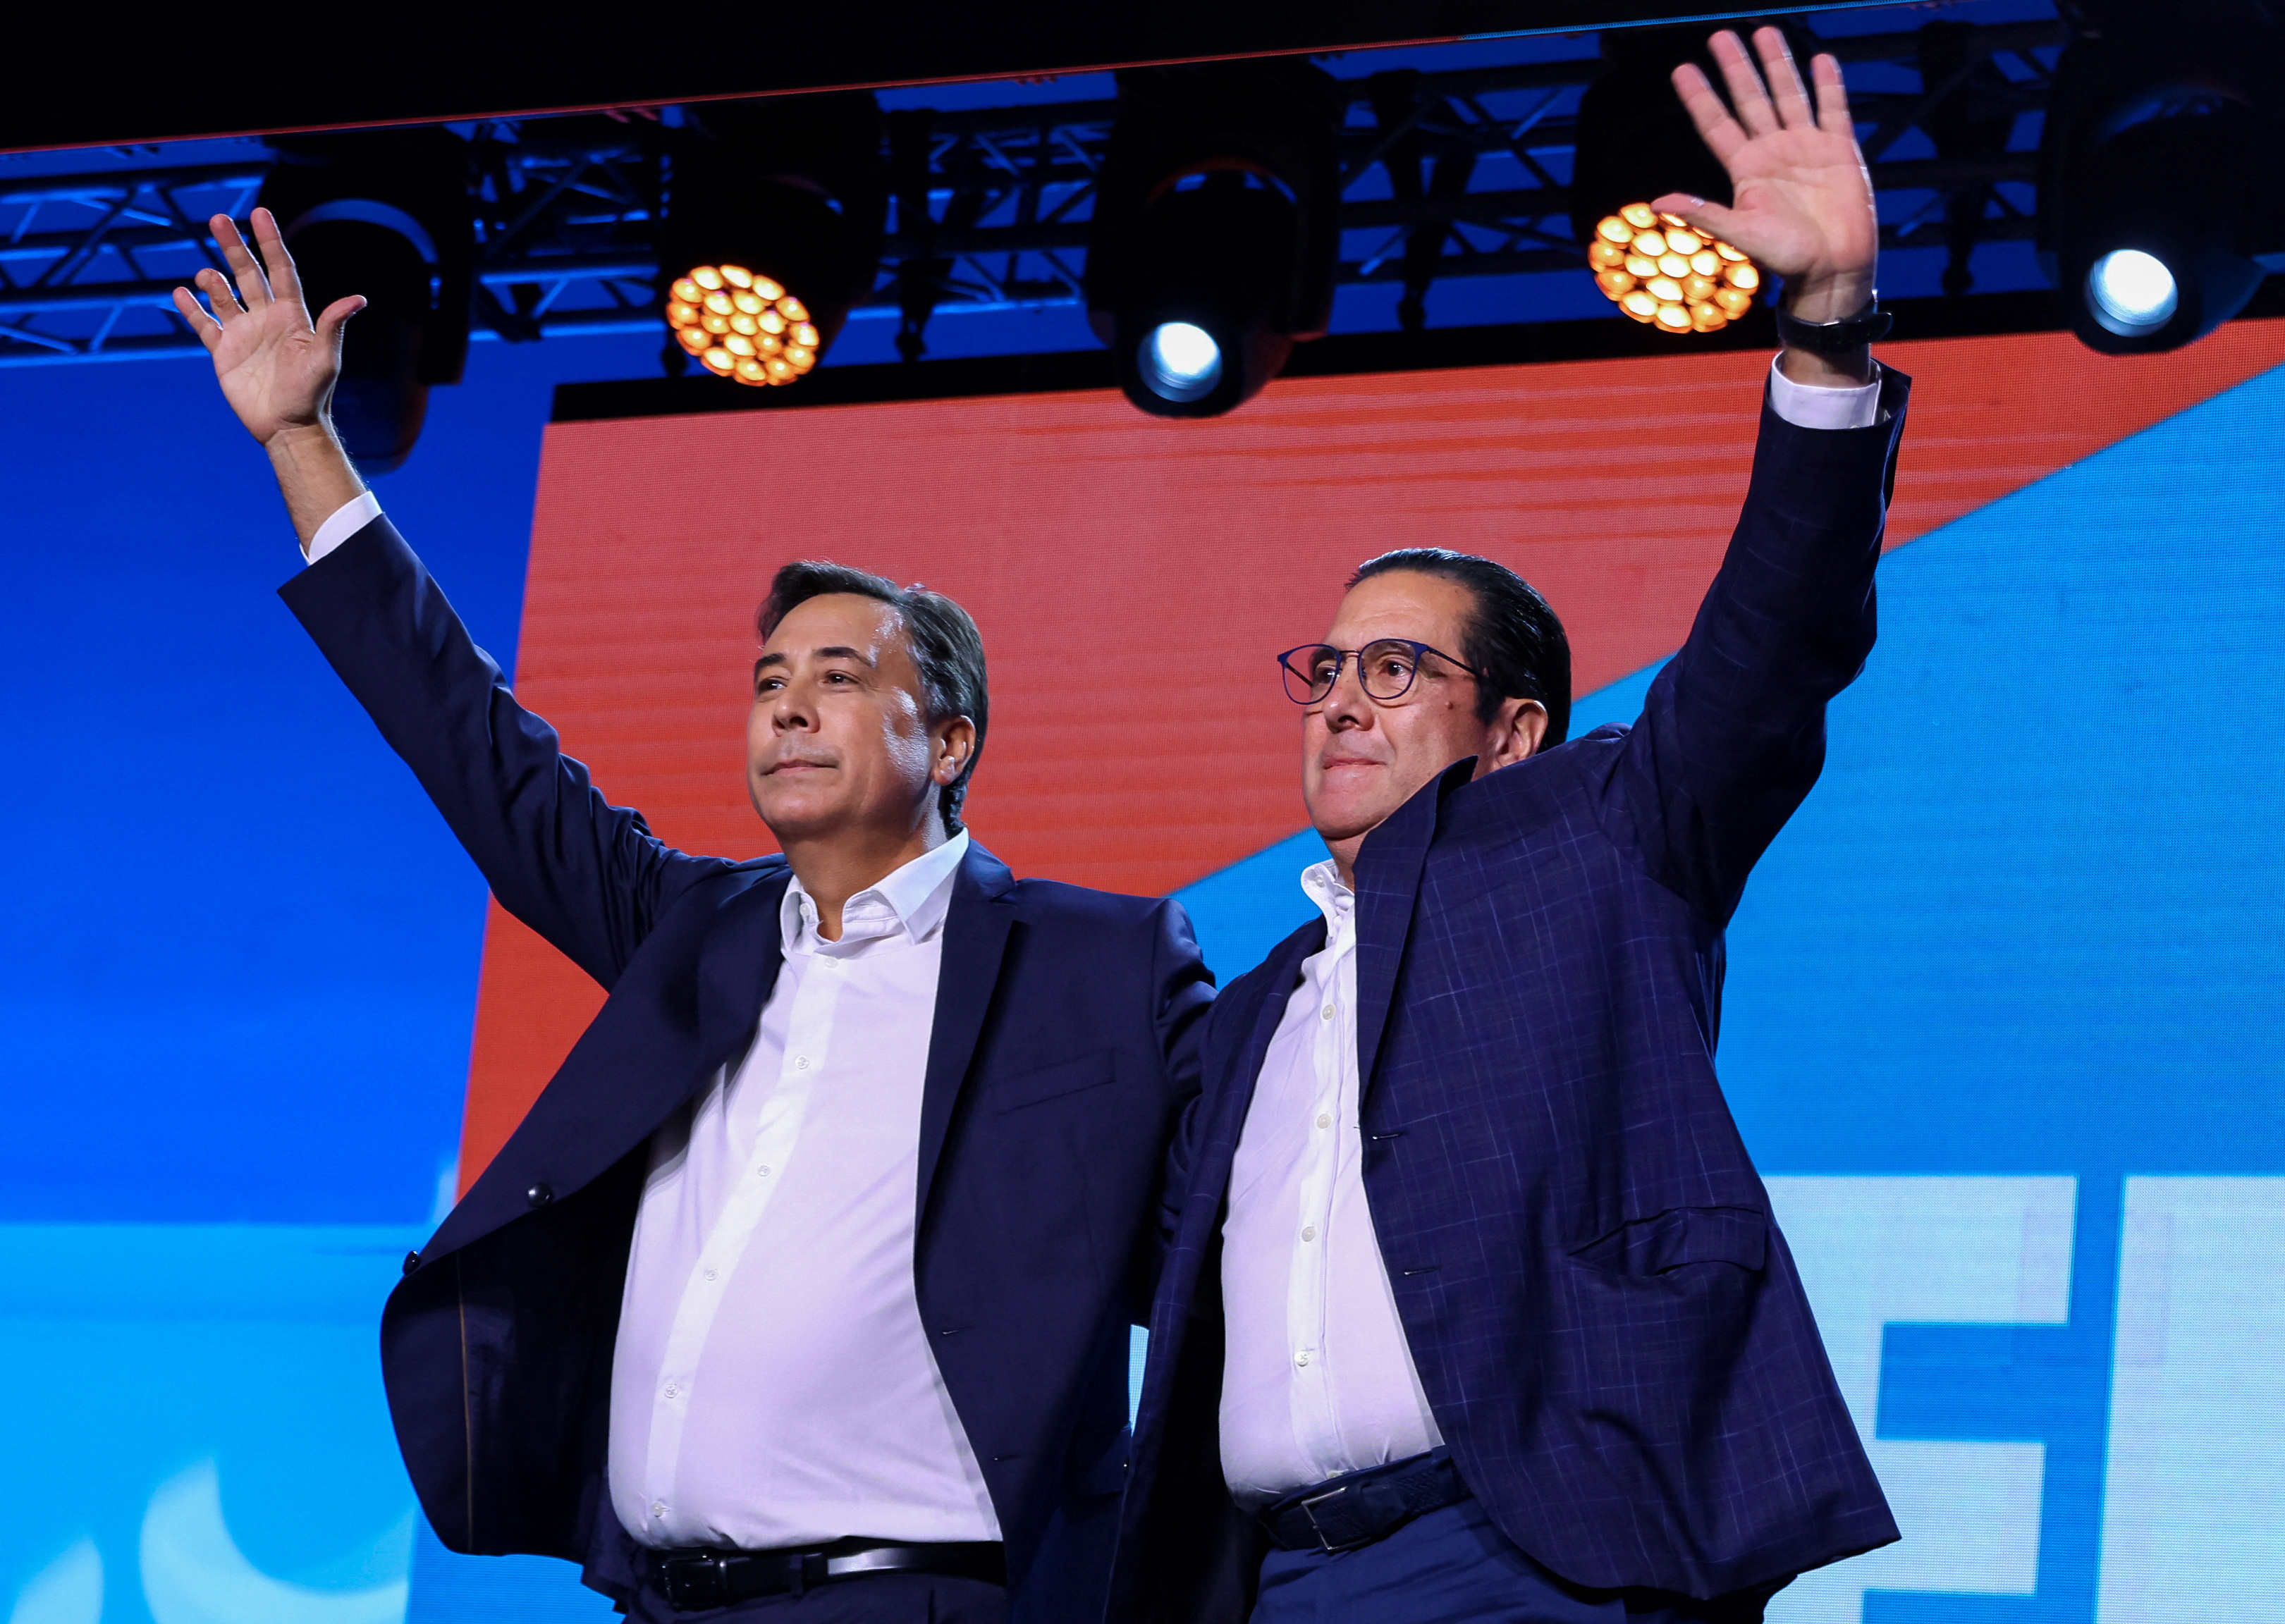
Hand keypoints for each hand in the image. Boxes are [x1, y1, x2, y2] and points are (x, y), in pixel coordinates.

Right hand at [172, 208, 365, 448]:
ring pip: (224, 295)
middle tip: (218, 218)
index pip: (280, 269)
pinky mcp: (224, 352)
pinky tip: (180, 293)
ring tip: (207, 275)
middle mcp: (267, 319)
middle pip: (248, 274)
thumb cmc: (312, 394)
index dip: (270, 241)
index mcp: (292, 316)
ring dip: (213, 281)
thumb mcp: (325, 358)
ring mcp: (244, 333)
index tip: (259, 213)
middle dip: (234, 246)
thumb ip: (333, 326)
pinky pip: (204, 324)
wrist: (288, 427)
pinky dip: (191, 309)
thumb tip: (358, 299)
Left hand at [1656, 28, 1877, 325]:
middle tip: (1720, 36)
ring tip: (1765, 32)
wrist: (1833, 269)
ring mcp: (1806, 147)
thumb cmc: (1786, 258)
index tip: (1682, 69)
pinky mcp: (1839, 150)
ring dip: (1777, 64)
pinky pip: (1833, 109)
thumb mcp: (1741, 233)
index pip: (1717, 124)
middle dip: (1736, 68)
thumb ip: (1704, 214)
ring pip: (1788, 95)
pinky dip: (1828, 85)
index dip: (1700, 97)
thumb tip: (1657, 203)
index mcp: (1746, 169)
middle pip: (1750, 99)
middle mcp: (1773, 152)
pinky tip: (1820, 60)